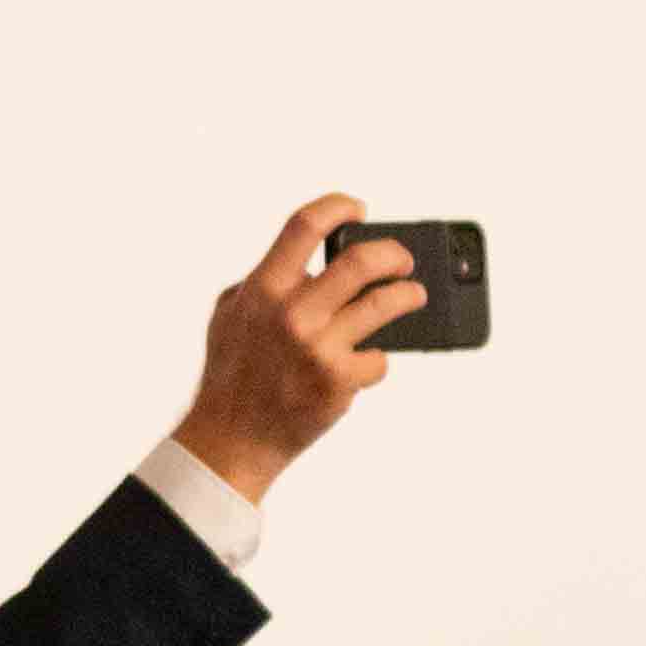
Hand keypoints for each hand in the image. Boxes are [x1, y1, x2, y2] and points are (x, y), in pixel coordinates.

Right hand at [166, 194, 429, 510]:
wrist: (233, 438)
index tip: (358, 209)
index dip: (338, 207)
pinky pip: (379, 358)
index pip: (304, 226)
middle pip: (362, 261)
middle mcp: (292, 313)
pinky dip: (376, 360)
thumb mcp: (231, 315)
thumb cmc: (232, 374)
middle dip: (394, 254)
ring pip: (385, 304)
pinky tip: (365, 364)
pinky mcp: (339, 381)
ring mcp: (318, 347)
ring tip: (414, 295)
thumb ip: (263, 283)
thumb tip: (305, 262)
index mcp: (263, 289)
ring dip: (409, 295)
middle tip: (402, 261)